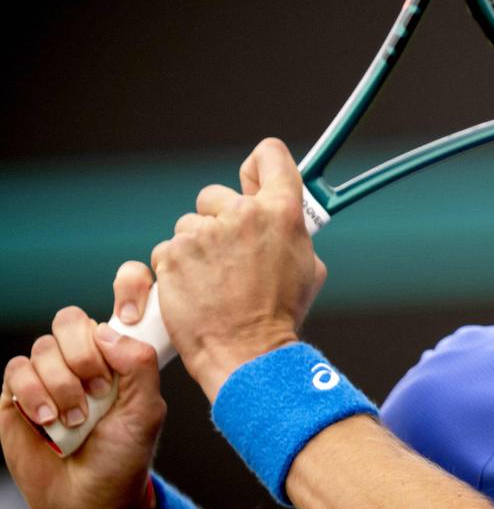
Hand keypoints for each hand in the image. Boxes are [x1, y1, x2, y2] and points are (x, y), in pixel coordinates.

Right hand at [0, 263, 166, 508]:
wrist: (91, 501)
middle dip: (84, 354)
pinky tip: (49, 420)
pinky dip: (34, 395)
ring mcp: (48, 374)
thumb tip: (109, 331)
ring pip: (43, 348)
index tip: (130, 315)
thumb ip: (139, 365)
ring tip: (76, 419)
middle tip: (98, 389)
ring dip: (62, 386)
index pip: (121, 295)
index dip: (126, 287)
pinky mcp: (16, 395)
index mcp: (119, 353)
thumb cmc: (124, 456)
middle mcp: (82, 357)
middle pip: (70, 319)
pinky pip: (16, 371)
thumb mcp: (147, 410)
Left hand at [152, 138, 326, 402]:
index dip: (260, 166)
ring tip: (213, 281)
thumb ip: (292, 233)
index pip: (270, 155)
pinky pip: (169, 250)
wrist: (247, 352)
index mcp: (282, 211)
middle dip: (219, 219)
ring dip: (197, 248)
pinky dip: (177, 269)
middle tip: (230, 254)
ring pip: (190, 225)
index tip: (253, 179)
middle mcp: (243, 214)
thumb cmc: (279, 315)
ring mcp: (203, 233)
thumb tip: (283, 221)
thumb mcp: (308, 267)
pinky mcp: (172, 254)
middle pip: (218, 194)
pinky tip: (194, 290)